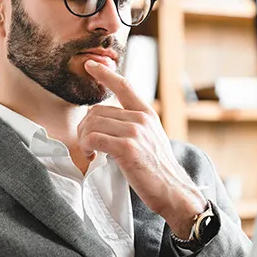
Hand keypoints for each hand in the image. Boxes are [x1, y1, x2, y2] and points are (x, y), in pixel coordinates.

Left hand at [79, 60, 206, 237]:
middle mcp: (142, 119)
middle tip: (87, 144)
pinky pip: (93, 138)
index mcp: (147, 114)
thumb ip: (134, 126)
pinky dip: (87, 147)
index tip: (90, 65)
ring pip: (92, 123)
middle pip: (97, 110)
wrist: (173, 191)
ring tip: (89, 151)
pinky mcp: (127, 148)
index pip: (124, 86)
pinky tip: (92, 156)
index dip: (105, 74)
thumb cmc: (158, 170)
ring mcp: (135, 132)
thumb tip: (108, 124)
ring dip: (83, 138)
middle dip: (85, 126)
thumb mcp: (152, 139)